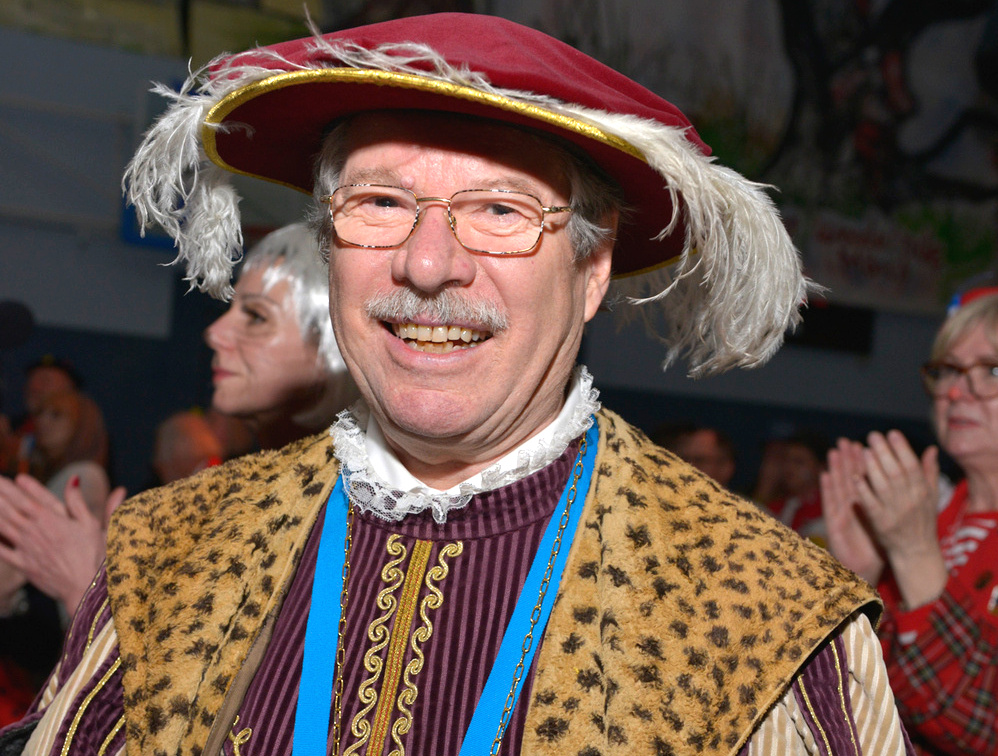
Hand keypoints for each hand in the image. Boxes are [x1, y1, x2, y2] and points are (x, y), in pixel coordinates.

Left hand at [0, 474, 123, 616]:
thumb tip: (74, 478)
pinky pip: (1, 550)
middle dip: (1, 493)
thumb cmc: (94, 555)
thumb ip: (78, 501)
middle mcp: (35, 531)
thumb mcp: (92, 524)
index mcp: (53, 520)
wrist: (85, 588)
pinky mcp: (23, 564)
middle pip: (11, 508)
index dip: (20, 487)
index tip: (14, 476)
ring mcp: (26, 548)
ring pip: (3, 525)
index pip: (30, 498)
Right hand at [821, 438, 884, 584]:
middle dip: (848, 460)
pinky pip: (830, 504)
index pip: (866, 480)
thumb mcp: (886, 522)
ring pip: (839, 487)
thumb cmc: (876, 547)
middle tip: (846, 440)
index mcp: (867, 505)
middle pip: (849, 479)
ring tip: (834, 451)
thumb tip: (902, 485)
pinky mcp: (834, 525)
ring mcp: (841, 514)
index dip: (863, 462)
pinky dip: (827, 489)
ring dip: (836, 469)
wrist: (864, 571)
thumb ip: (892, 502)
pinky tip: (824, 475)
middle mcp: (852, 507)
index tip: (863, 444)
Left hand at [856, 430, 946, 607]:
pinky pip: (870, 504)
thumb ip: (929, 472)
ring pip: (883, 486)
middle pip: (896, 472)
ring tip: (863, 450)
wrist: (916, 551)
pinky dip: (863, 490)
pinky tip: (854, 476)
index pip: (912, 466)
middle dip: (885, 452)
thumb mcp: (930, 496)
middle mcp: (910, 500)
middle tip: (873, 435)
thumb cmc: (922, 521)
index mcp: (922, 491)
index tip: (892, 433)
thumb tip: (931, 448)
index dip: (902, 449)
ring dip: (872, 467)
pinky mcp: (880, 523)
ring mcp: (895, 511)